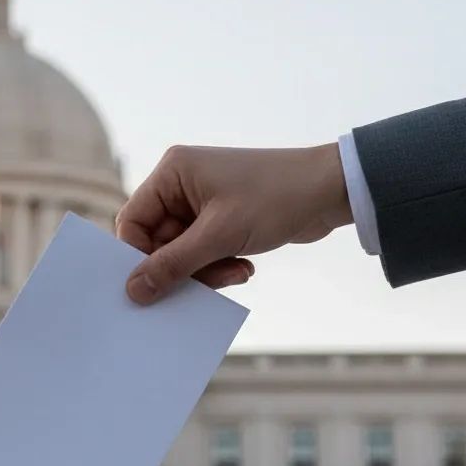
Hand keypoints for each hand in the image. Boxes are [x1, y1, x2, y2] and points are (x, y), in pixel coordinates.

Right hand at [115, 143, 352, 303]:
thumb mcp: (219, 236)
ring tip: (234, 272)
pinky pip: (203, 254)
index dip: (137, 257)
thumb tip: (133, 291)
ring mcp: (201, 204)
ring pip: (181, 254)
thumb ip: (173, 266)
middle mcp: (182, 185)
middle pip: (157, 243)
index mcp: (173, 173)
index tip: (148, 288)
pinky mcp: (220, 220)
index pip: (133, 222)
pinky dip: (218, 267)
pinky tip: (243, 267)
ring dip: (204, 272)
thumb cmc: (276, 198)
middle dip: (180, 268)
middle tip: (203, 284)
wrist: (333, 191)